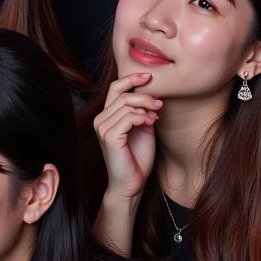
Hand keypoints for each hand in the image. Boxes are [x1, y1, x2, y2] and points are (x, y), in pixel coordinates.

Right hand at [93, 73, 160, 200]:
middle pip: (123, 94)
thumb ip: (142, 110)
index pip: (115, 87)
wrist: (131, 184)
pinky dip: (142, 117)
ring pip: (126, 104)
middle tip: (160, 103)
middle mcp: (101, 119)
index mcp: (107, 115)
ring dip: (145, 107)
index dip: (132, 78)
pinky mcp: (109, 137)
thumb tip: (153, 92)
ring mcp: (103, 128)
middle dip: (145, 95)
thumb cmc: (137, 158)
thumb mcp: (142, 127)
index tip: (149, 76)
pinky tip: (150, 123)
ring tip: (155, 116)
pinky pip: (127, 117)